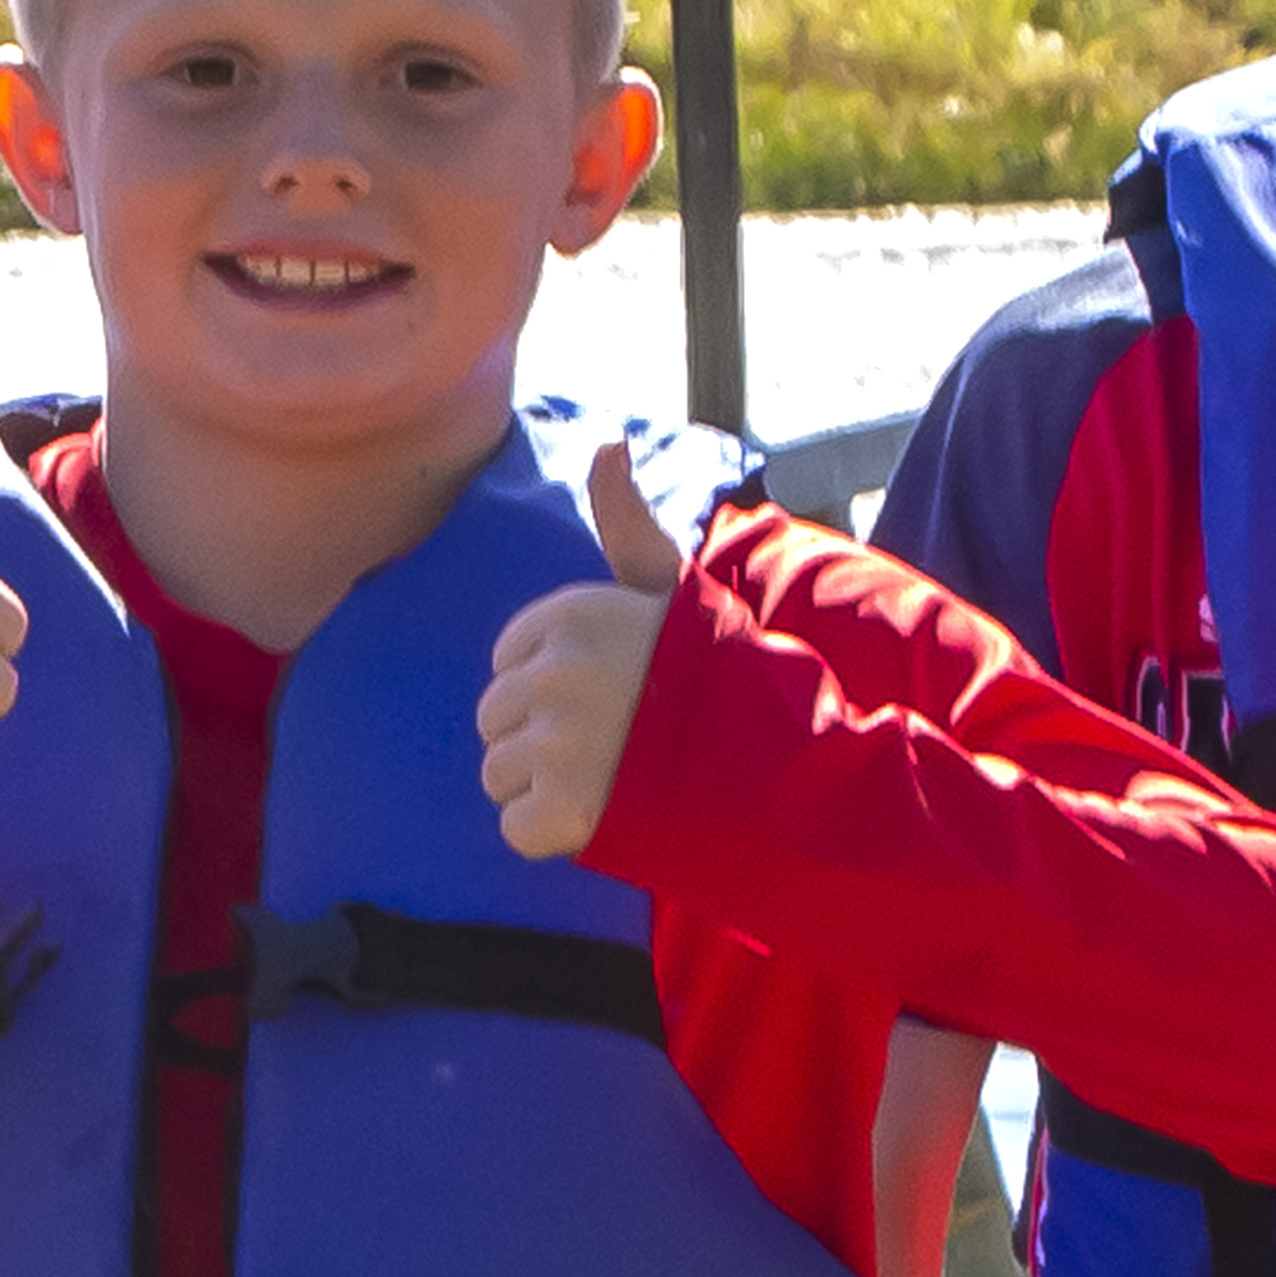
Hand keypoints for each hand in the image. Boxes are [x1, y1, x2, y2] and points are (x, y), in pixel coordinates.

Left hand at [475, 441, 682, 861]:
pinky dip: (555, 835)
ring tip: (613, 778)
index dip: (553, 686)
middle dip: (542, 739)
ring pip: (498, 775)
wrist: (780, 761)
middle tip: (615, 745)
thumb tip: (607, 440)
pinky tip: (606, 816)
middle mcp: (554, 672)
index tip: (612, 695)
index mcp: (569, 614)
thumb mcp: (669, 585)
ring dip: (545, 788)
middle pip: (495, 719)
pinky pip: (516, 828)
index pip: (508, 661)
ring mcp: (558, 744)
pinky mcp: (565, 810)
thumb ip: (626, 521)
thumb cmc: (717, 673)